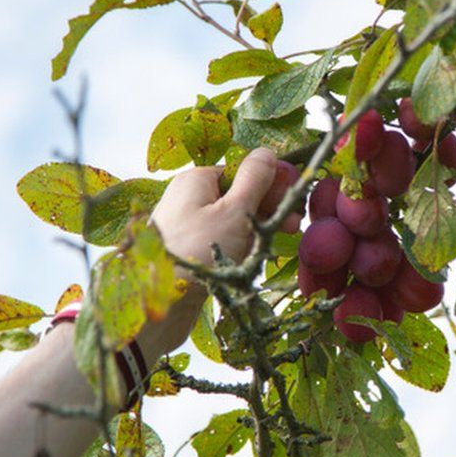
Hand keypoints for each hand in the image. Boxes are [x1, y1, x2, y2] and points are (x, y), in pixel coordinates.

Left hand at [139, 148, 301, 356]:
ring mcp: (187, 225)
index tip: (294, 204)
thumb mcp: (235, 211)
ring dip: (256, 230)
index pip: (243, 171)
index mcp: (197, 180)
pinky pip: (221, 240)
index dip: (272, 186)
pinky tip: (251, 259)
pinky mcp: (188, 251)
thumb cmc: (199, 250)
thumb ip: (255, 180)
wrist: (160, 303)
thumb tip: (267, 153)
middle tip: (293, 227)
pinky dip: (239, 247)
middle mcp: (188, 198)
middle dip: (268, 209)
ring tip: (274, 245)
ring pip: (232, 220)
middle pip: (238, 195)